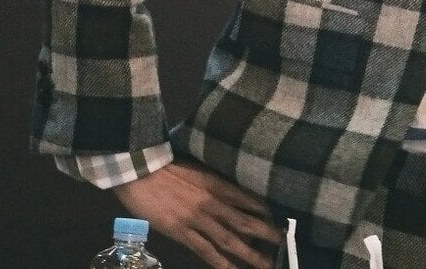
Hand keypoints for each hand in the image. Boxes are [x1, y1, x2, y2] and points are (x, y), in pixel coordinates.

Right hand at [113, 160, 283, 268]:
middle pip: (244, 220)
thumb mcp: (200, 167)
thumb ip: (216, 180)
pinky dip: (220, 262)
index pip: (248, 198)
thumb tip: (232, 191)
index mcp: (217, 182)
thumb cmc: (170, 167)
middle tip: (284, 243)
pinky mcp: (181, 232)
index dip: (264, 211)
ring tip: (266, 264)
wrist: (142, 171)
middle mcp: (213, 201)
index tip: (279, 219)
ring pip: (229, 239)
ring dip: (249, 253)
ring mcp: (198, 218)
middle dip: (266, 233)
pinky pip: (205, 250)